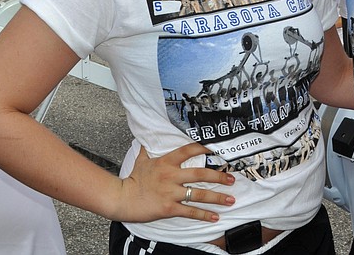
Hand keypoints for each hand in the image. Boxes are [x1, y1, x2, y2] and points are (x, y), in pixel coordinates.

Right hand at [111, 143, 235, 222]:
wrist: (121, 198)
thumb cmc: (133, 179)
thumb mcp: (142, 160)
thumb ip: (148, 148)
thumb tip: (147, 137)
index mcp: (166, 161)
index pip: (189, 150)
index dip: (205, 148)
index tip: (219, 148)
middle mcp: (171, 175)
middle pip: (200, 173)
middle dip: (219, 176)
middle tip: (232, 178)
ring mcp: (170, 192)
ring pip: (198, 194)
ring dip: (217, 197)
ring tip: (231, 199)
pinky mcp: (168, 207)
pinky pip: (190, 211)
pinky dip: (203, 214)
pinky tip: (215, 217)